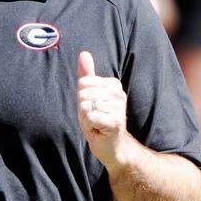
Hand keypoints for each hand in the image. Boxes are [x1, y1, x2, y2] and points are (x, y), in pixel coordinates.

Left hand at [77, 51, 129, 168]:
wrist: (111, 146)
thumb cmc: (99, 121)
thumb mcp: (89, 96)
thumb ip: (86, 75)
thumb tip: (84, 53)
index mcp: (114, 84)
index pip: (83, 83)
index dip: (82, 99)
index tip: (92, 108)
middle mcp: (118, 94)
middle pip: (83, 94)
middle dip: (83, 110)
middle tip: (93, 118)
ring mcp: (118, 108)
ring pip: (85, 107)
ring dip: (86, 119)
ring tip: (96, 124)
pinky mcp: (115, 122)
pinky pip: (89, 117)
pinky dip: (89, 126)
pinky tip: (98, 130)